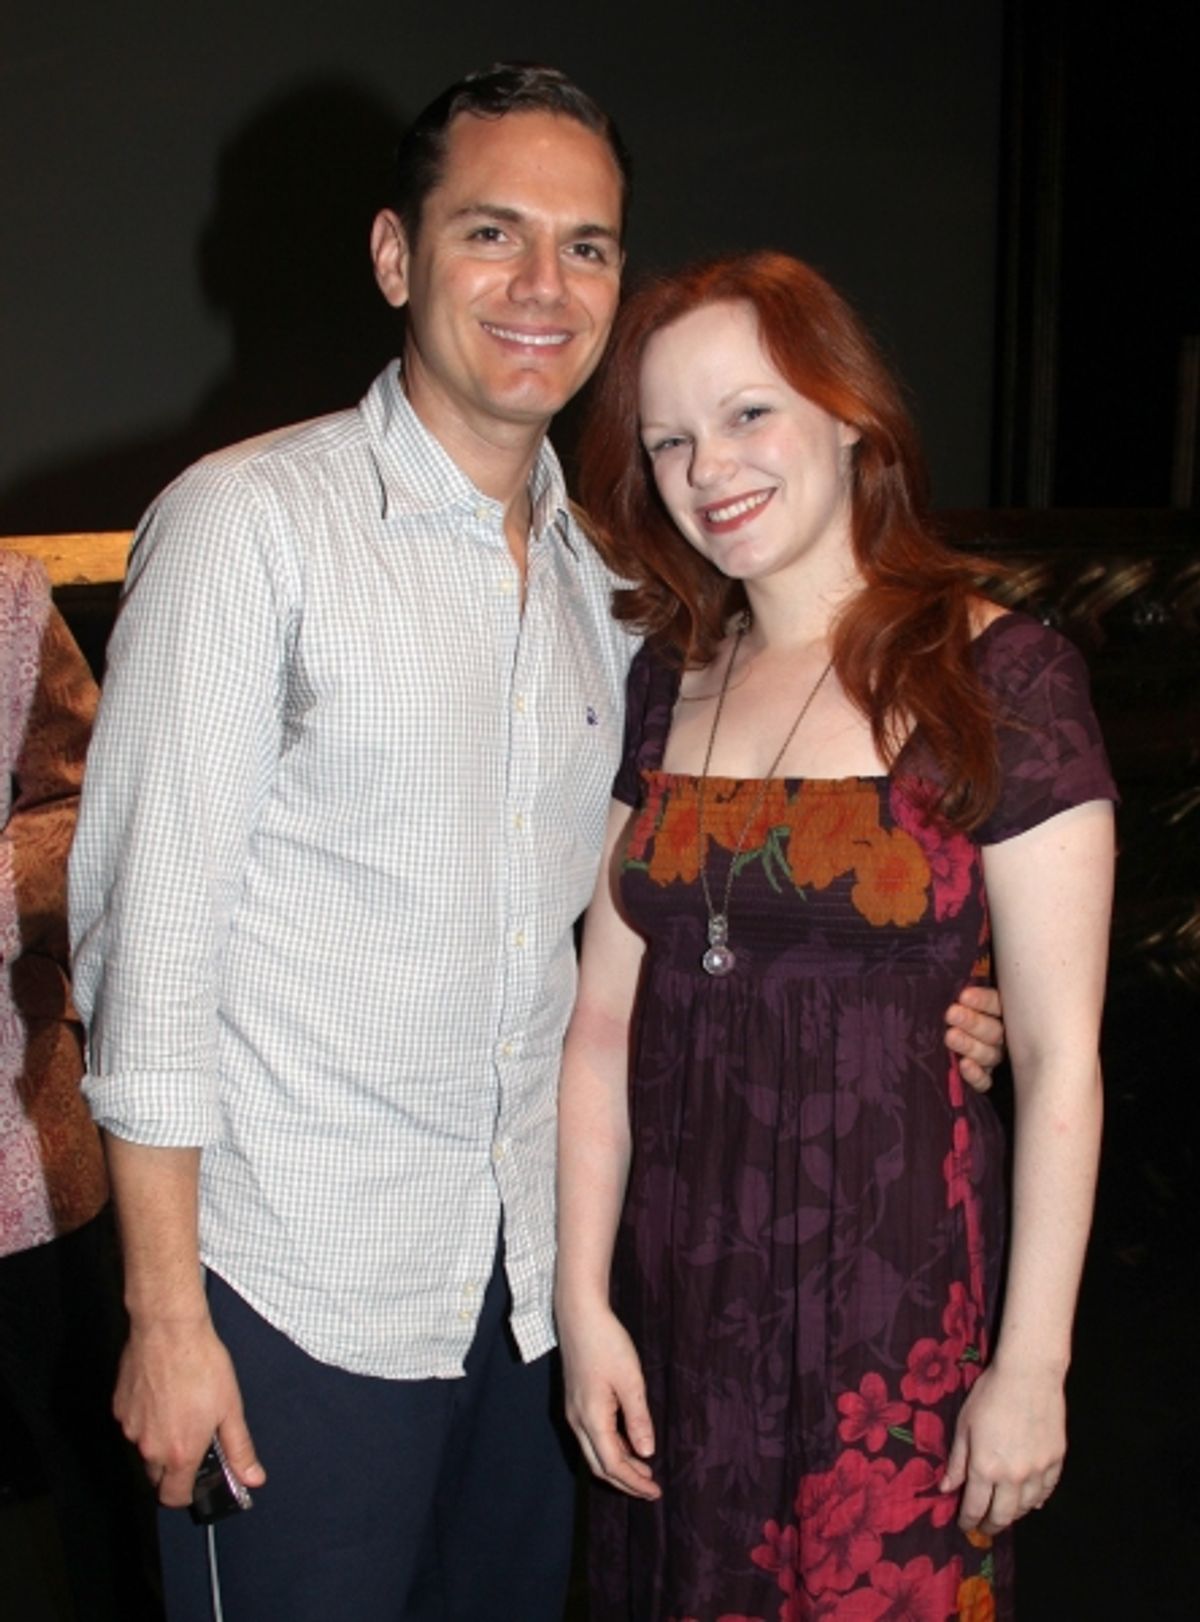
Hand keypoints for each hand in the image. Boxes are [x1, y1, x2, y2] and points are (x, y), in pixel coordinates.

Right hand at [114, 1314, 265, 1508]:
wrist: (169, 1329)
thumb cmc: (200, 1363)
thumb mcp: (231, 1407)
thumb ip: (240, 1449)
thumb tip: (253, 1477)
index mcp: (179, 1453)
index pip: (174, 1498)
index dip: (188, 1494)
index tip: (198, 1480)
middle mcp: (150, 1447)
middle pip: (157, 1477)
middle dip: (174, 1468)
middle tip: (193, 1439)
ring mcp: (131, 1428)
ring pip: (144, 1449)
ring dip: (159, 1441)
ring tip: (180, 1410)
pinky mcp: (120, 1408)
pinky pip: (133, 1426)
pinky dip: (146, 1419)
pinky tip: (162, 1396)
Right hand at [558, 1299, 659, 1500]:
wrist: (579, 1314)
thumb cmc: (606, 1343)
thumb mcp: (630, 1380)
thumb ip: (638, 1419)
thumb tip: (647, 1453)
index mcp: (591, 1418)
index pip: (612, 1465)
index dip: (634, 1482)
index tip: (655, 1492)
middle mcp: (577, 1420)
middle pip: (599, 1465)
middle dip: (625, 1481)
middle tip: (650, 1489)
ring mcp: (574, 1411)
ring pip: (594, 1452)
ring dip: (618, 1465)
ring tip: (644, 1470)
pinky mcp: (576, 1401)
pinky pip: (592, 1436)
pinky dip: (611, 1448)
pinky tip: (628, 1444)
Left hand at [940, 1363, 1064, 1532]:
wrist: (1029, 1376)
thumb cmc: (990, 1395)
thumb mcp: (964, 1425)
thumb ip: (957, 1461)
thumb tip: (946, 1488)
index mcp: (985, 1468)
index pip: (975, 1507)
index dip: (968, 1520)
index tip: (964, 1526)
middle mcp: (1013, 1477)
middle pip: (1003, 1515)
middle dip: (991, 1525)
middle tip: (984, 1527)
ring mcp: (1038, 1471)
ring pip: (1027, 1507)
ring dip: (1014, 1514)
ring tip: (1005, 1513)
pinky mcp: (1056, 1461)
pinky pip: (1047, 1491)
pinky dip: (1037, 1500)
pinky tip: (1032, 1501)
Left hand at [944, 984, 1004, 1092]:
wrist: (948, 1042)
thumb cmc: (956, 1012)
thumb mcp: (961, 1000)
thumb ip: (962, 994)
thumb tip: (950, 982)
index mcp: (998, 1011)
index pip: (996, 1004)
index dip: (982, 1001)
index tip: (964, 996)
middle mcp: (1000, 1035)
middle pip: (993, 1031)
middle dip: (972, 1022)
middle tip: (951, 1014)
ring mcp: (994, 1057)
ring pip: (989, 1054)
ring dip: (970, 1045)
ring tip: (950, 1037)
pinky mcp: (985, 1078)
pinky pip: (985, 1081)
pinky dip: (975, 1075)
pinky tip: (963, 1066)